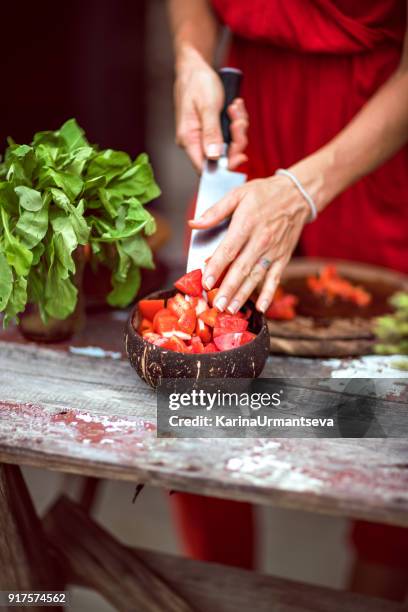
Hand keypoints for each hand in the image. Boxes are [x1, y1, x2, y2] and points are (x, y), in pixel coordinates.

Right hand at [174, 46, 247, 170]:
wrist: (195, 67)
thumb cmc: (197, 83)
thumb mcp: (207, 106)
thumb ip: (211, 132)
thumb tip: (213, 157)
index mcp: (188, 139)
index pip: (204, 167)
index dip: (224, 166)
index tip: (240, 157)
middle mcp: (195, 142)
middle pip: (220, 158)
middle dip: (236, 142)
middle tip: (240, 122)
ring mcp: (204, 137)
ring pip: (228, 146)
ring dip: (238, 129)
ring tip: (235, 108)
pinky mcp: (212, 131)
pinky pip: (229, 135)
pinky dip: (236, 122)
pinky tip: (234, 107)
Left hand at [189, 176, 309, 312]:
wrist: (297, 194)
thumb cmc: (264, 193)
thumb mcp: (237, 194)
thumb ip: (215, 211)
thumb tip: (193, 223)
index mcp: (247, 223)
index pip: (229, 250)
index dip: (216, 267)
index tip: (205, 282)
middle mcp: (261, 240)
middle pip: (242, 268)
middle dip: (228, 288)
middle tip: (217, 305)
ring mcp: (273, 251)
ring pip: (256, 277)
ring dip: (243, 295)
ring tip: (231, 309)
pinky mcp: (283, 258)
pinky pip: (275, 279)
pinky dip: (268, 294)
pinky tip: (260, 307)